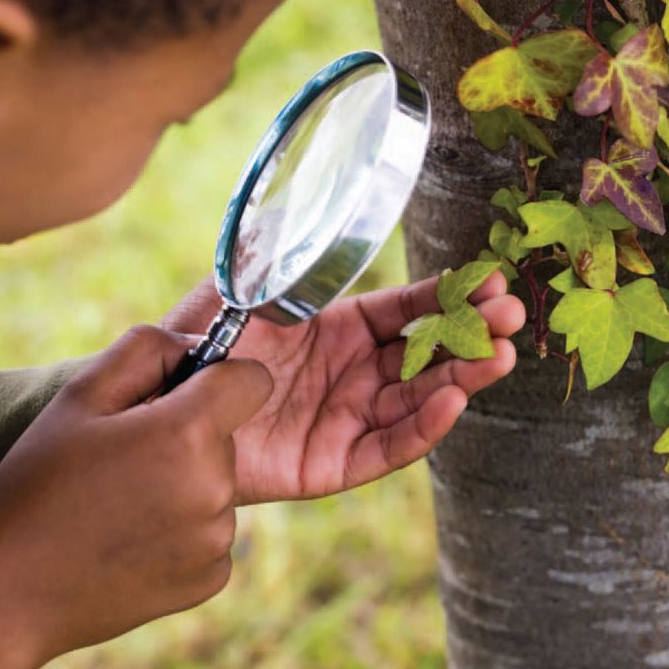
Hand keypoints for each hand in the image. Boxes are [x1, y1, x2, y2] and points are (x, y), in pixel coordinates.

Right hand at [0, 326, 271, 668]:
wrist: (8, 591)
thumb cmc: (37, 486)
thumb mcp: (79, 397)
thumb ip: (147, 349)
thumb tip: (198, 346)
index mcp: (187, 433)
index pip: (253, 380)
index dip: (217, 379)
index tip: (179, 394)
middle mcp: (215, 487)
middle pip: (227, 436)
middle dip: (187, 435)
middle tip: (122, 459)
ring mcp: (216, 539)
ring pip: (217, 484)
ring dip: (182, 484)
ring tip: (118, 504)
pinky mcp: (210, 578)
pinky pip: (210, 533)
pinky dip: (180, 532)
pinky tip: (128, 540)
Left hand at [164, 272, 525, 503]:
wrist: (157, 415)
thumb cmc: (194, 348)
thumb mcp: (235, 293)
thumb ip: (272, 257)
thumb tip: (299, 203)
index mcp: (338, 328)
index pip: (407, 311)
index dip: (449, 297)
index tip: (490, 281)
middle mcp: (352, 373)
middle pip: (427, 356)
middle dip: (472, 336)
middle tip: (511, 318)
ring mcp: (346, 419)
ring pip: (418, 401)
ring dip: (462, 379)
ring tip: (497, 355)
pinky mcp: (331, 465)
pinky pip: (385, 450)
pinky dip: (421, 429)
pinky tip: (450, 401)